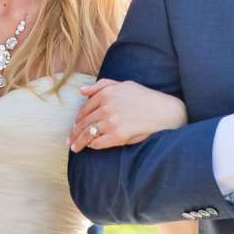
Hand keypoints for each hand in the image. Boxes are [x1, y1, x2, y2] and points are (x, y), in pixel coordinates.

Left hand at [69, 79, 185, 150]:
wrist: (165, 112)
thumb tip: (81, 91)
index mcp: (107, 93)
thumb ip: (102, 85)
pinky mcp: (118, 135)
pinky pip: (99, 142)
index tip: (74, 126)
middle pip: (84, 122)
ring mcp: (112, 122)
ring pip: (88, 134)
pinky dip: (93, 145)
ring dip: (79, 142)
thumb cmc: (145, 97)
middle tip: (69, 141)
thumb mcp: (124, 85)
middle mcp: (107, 107)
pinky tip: (91, 147)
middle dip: (74, 133)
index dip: (78, 119)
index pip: (85, 109)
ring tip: (74, 148)